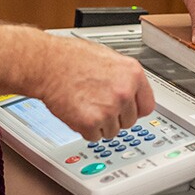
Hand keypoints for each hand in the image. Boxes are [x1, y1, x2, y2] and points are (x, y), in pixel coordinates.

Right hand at [36, 36, 154, 140]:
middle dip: (115, 116)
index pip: (147, 106)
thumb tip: (132, 91)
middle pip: (129, 121)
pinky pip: (94, 136)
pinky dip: (84, 129)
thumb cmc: (71, 57)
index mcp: (133, 74)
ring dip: (100, 124)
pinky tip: (77, 111)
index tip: (127, 110)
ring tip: (85, 104)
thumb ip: (125, 78)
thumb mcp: (109, 58)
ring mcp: (109, 109)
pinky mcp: (90, 123)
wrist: (47, 63)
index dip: (134, 109)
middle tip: (98, 104)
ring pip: (112, 131)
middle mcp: (124, 92)